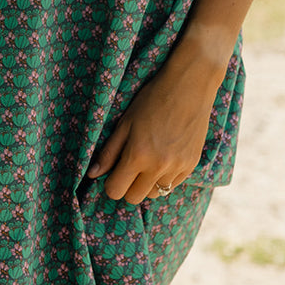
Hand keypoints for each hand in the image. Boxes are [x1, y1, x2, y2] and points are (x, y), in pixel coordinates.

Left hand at [86, 46, 222, 204]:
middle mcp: (158, 166)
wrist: (189, 86)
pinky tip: (164, 157)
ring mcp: (177, 167)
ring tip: (148, 162)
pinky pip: (174, 185)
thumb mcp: (125, 122)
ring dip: (147, 184)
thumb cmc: (152, 99)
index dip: (110, 183)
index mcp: (137, 155)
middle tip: (129, 167)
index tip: (113, 172)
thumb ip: (109, 152)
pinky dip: (165, 177)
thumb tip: (93, 175)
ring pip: (155, 194)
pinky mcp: (192, 165)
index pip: (115, 191)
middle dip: (127, 186)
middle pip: (134, 198)